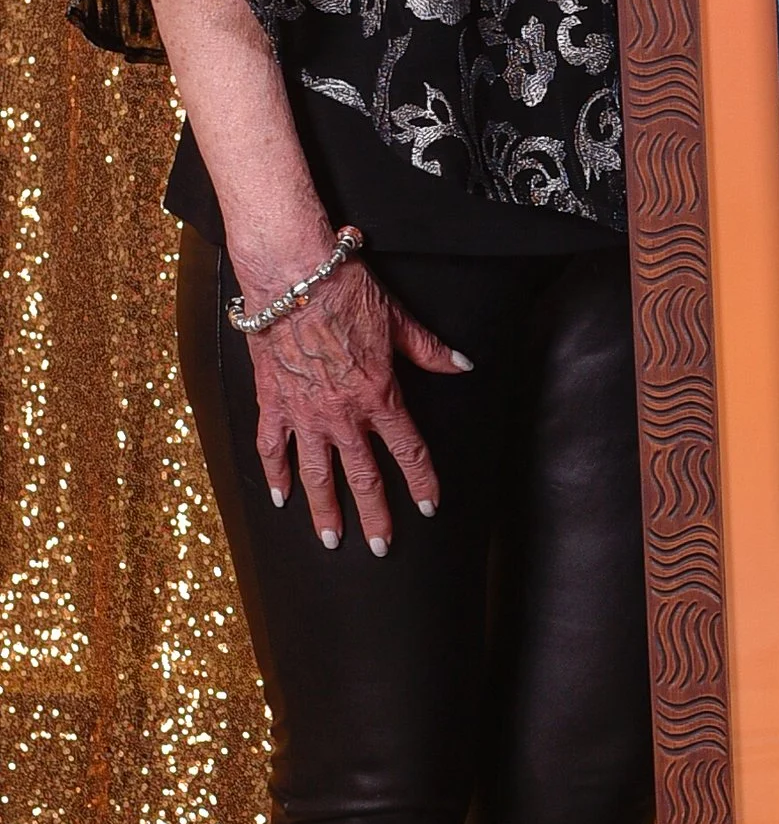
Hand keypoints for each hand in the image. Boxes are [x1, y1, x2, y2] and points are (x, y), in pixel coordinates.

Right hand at [242, 257, 471, 556]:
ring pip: (316, 474)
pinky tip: (279, 498)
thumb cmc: (347, 291)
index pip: (408, 450)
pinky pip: (272, 448)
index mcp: (379, 395)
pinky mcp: (271, 402)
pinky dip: (275, 475)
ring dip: (325, 510)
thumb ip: (430, 350)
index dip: (421, 481)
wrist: (294, 275)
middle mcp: (342, 413)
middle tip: (381, 548)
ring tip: (331, 540)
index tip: (428, 507)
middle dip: (375, 515)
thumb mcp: (399, 320)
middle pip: (363, 475)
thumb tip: (462, 364)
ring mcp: (304, 412)